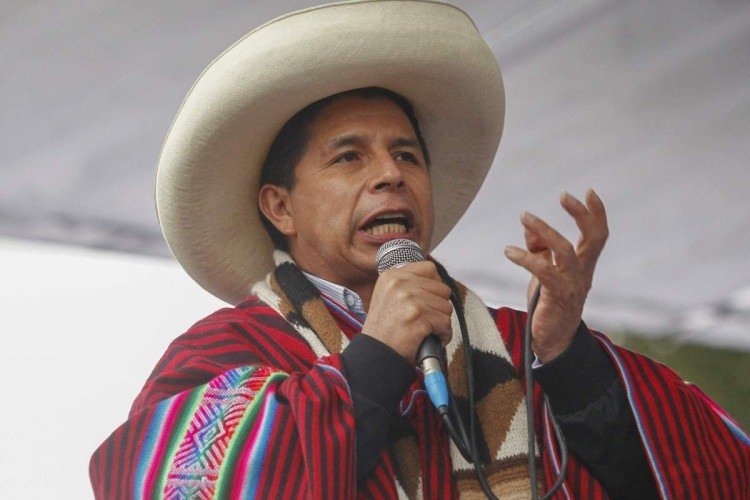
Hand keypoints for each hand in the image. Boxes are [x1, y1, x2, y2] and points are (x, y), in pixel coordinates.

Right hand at [363, 261, 452, 361]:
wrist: (376, 352)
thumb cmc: (384, 329)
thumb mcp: (388, 295)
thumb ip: (408, 284)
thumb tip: (436, 281)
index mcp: (392, 275)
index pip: (429, 269)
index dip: (434, 285)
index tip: (429, 299)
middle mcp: (400, 282)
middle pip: (442, 288)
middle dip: (438, 306)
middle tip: (427, 319)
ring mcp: (409, 298)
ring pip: (446, 306)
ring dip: (441, 321)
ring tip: (427, 330)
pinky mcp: (418, 316)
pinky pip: (445, 323)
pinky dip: (443, 334)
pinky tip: (432, 338)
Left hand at [504, 189, 608, 362]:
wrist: (553, 339)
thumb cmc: (549, 302)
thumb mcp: (545, 271)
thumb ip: (539, 248)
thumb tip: (528, 225)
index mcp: (584, 264)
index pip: (598, 234)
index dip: (596, 213)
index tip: (589, 191)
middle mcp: (584, 272)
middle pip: (593, 238)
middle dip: (581, 214)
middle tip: (564, 195)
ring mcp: (572, 283)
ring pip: (565, 250)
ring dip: (544, 229)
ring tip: (524, 216)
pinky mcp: (556, 295)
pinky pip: (542, 270)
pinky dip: (524, 257)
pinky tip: (508, 251)